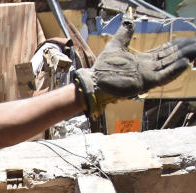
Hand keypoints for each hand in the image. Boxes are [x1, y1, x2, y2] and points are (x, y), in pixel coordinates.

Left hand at [75, 19, 195, 117]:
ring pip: (170, 65)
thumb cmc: (102, 68)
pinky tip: (185, 63)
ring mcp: (148, 76)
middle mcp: (148, 68)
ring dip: (184, 57)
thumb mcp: (115, 46)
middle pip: (171, 57)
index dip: (177, 46)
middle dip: (185, 50)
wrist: (94, 81)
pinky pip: (163, 76)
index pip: (165, 51)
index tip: (188, 40)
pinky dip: (174, 70)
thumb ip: (124, 35)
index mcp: (143, 60)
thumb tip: (129, 23)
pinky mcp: (145, 82)